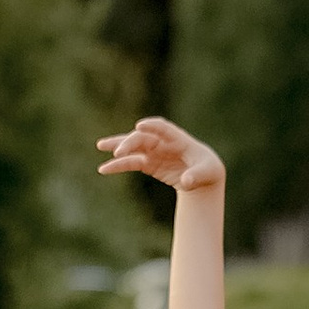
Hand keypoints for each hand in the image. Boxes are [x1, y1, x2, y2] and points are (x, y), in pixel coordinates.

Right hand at [98, 116, 223, 199]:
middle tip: (118, 152)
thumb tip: (186, 181)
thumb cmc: (207, 169)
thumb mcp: (207, 173)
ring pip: (132, 147)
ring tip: (100, 146)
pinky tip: (104, 169)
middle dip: (130, 143)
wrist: (202, 175)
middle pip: (143, 138)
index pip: (162, 128)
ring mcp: (154, 151)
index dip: (152, 126)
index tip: (140, 126)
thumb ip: (196, 176)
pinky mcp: (148, 163)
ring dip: (117, 146)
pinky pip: (130, 163)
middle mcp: (162, 142)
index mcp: (178, 139)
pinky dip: (118, 166)